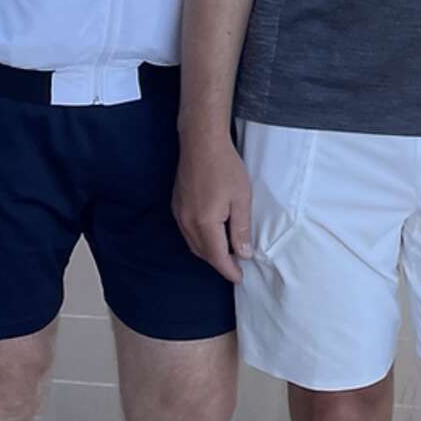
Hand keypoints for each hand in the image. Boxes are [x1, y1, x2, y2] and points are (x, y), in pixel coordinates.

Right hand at [174, 132, 251, 283]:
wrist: (201, 142)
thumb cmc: (225, 167)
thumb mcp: (241, 198)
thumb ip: (241, 229)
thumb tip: (243, 254)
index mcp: (205, 223)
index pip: (217, 257)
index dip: (229, 270)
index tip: (240, 278)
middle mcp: (187, 222)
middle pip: (203, 253)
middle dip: (219, 262)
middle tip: (237, 264)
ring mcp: (179, 213)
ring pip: (193, 243)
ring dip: (209, 251)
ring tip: (227, 251)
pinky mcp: (177, 205)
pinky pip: (187, 231)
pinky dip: (200, 239)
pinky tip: (212, 233)